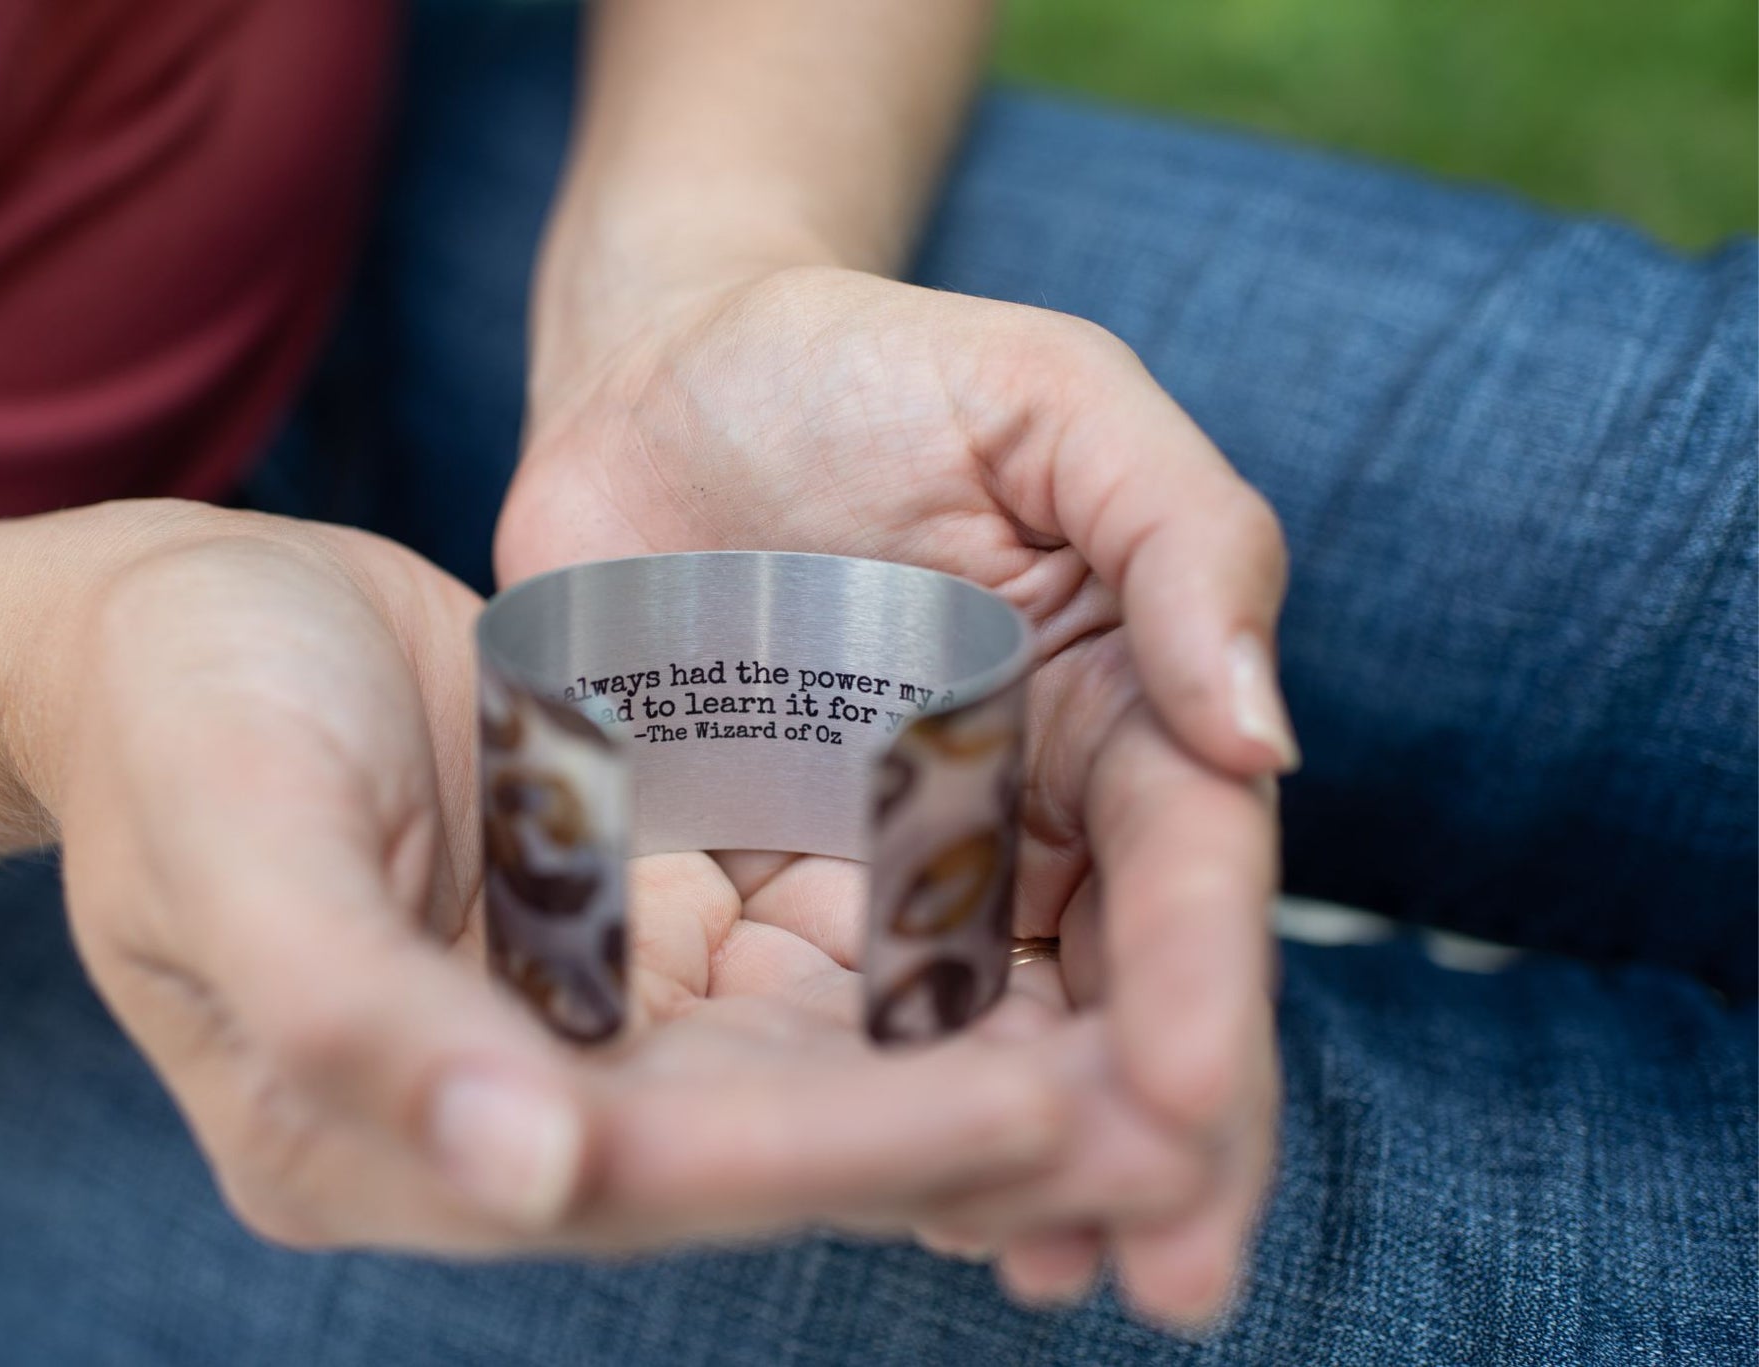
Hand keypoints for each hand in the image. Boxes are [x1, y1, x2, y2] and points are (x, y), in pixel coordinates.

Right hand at [10, 501, 1187, 1255]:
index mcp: (376, 1138)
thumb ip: (351, 1017)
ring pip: (802, 1090)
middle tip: (1181, 1118)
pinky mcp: (613, 956)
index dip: (859, 1149)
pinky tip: (1057, 972)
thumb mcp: (230, 837)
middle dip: (970, 1139)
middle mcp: (497, 1121)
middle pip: (765, 1154)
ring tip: (1167, 1061)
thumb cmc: (174, 711)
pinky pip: (785, 1002)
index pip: (660, 1166)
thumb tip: (535, 1173)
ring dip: (977, 1082)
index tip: (1052, 1112)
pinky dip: (914, 1001)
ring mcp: (564, 1042)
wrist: (164, 623)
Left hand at [504, 266, 1290, 1321]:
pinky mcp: (758, 895)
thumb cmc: (866, 366)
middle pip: (1103, 996)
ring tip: (1032, 1269)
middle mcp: (1023, 812)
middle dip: (1141, 1136)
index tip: (1190, 1105)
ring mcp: (893, 868)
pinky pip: (815, 1024)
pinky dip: (856, 1118)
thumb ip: (1183, 538)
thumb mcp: (1052, 400)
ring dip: (1010, 1164)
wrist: (662, 373)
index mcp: (1120, 703)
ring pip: (973, 1043)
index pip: (1186, 869)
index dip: (1200, 987)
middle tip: (1165, 1273)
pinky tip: (879, 1204)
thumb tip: (1264, 737)